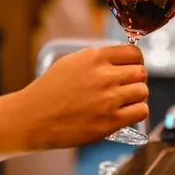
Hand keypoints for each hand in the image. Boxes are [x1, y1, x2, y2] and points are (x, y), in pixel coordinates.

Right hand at [0, 44, 148, 156]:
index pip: (134, 52)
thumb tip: (121, 56)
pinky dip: (137, 111)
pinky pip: (141, 111)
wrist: (31, 118)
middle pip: (141, 72)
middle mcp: (104, 75)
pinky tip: (126, 113)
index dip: (136, 60)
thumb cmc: (49, 91)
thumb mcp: (71, 62)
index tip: (132, 67)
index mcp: (95, 57)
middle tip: (126, 87)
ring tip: (124, 101)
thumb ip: (97, 57)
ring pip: (143, 91)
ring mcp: (108, 99)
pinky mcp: (110, 122)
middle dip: (136, 79)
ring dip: (136, 96)